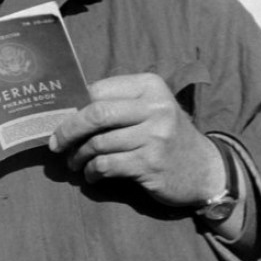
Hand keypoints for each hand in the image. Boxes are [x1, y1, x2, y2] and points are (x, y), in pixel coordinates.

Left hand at [49, 73, 224, 206]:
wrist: (204, 169)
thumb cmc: (165, 133)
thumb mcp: (148, 108)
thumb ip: (117, 102)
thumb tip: (69, 107)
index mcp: (149, 86)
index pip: (99, 90)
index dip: (74, 104)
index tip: (58, 117)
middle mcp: (154, 108)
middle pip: (97, 114)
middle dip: (69, 129)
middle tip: (56, 143)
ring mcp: (155, 137)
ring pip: (99, 143)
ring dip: (79, 155)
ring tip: (73, 161)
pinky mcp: (151, 164)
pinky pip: (108, 165)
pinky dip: (93, 171)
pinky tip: (90, 175)